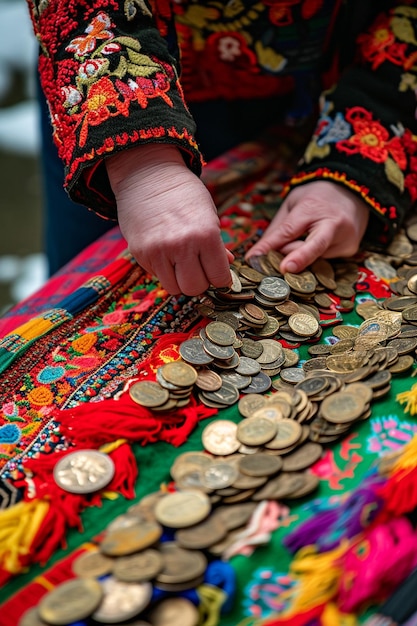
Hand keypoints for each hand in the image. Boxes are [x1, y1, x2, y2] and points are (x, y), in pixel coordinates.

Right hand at [106, 144, 232, 295]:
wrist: (147, 176)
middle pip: (195, 288)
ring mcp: (158, 252)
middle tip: (199, 269)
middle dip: (200, 282)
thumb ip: (217, 246)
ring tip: (181, 263)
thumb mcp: (209, 215)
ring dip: (180, 280)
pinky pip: (158, 276)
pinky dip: (164, 271)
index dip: (220, 278)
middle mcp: (182, 246)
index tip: (217, 273)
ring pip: (175, 288)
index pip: (219, 278)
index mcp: (206, 235)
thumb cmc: (184, 194)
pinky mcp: (140, 253)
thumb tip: (226, 270)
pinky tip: (165, 253)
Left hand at [246, 181, 369, 272]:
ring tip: (303, 241)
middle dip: (295, 260)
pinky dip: (314, 258)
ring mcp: (345, 238)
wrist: (352, 189)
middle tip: (280, 267)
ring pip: (314, 259)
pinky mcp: (350, 250)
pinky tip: (316, 244)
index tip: (254, 259)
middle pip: (313, 248)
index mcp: (313, 207)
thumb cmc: (316, 197)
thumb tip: (259, 255)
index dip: (270, 246)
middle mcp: (333, 224)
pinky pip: (324, 261)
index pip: (288, 230)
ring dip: (301, 257)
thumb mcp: (292, 204)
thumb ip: (277, 229)